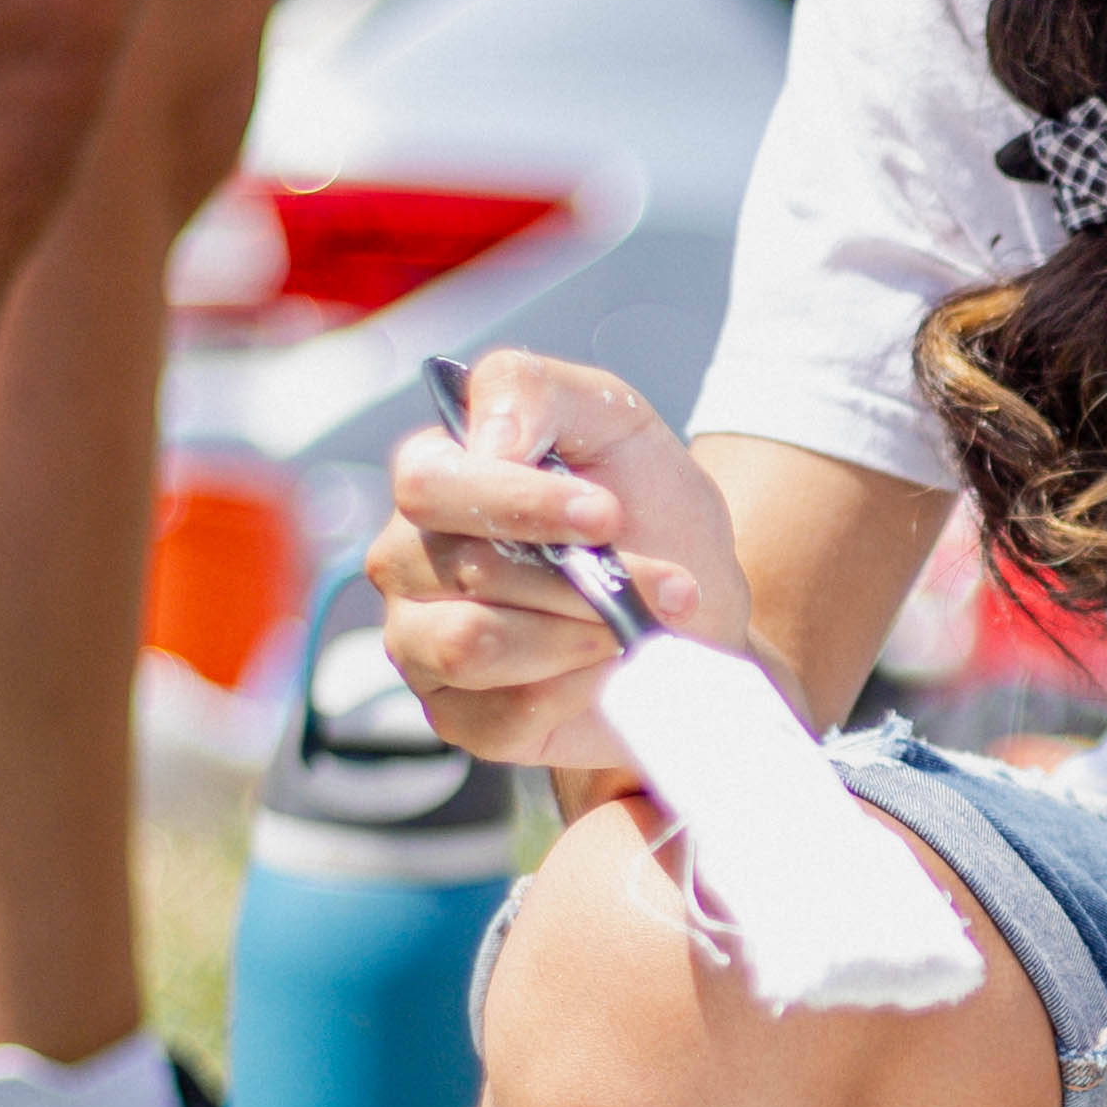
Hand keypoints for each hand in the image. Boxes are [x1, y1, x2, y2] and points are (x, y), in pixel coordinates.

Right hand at [370, 351, 741, 773]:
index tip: (607, 513)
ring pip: (470, 645)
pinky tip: (612, 668)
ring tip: (636, 624)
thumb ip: (532, 389)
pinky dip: (577, 689)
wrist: (699, 606)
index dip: (519, 502)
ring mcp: (422, 644)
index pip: (429, 485)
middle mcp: (407, 560)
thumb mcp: (612, 417)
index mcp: (434, 478)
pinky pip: (500, 715)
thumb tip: (485, 440)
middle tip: (665, 581)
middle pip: (461, 570)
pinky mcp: (460, 717)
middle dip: (577, 578)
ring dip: (577, 634)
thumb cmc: (649, 507)